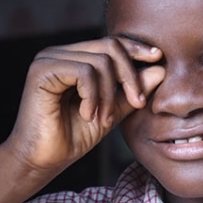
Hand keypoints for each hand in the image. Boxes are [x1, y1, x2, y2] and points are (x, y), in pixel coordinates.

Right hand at [4, 37, 164, 175]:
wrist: (42, 160)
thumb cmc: (72, 137)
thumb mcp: (111, 111)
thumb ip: (131, 91)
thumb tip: (160, 69)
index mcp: (74, 57)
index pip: (111, 42)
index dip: (136, 48)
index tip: (158, 59)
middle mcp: (60, 53)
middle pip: (109, 47)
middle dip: (129, 75)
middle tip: (136, 103)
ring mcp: (49, 59)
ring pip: (99, 61)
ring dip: (110, 94)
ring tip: (104, 118)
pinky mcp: (42, 70)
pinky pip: (84, 72)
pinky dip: (93, 96)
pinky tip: (87, 114)